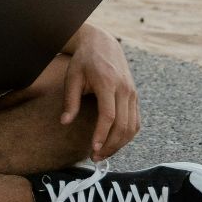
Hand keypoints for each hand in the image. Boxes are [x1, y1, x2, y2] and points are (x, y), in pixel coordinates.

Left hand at [59, 27, 140, 159]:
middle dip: (111, 145)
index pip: (109, 115)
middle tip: (96, 158)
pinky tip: (114, 143)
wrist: (103, 43)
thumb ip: (70, 100)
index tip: (93, 148)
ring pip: (133, 126)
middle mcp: (124, 89)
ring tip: (104, 154)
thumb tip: (64, 122)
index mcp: (107, 83)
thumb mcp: (72, 77)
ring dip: (120, 144)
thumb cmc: (84, 61)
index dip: (102, 134)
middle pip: (123, 125)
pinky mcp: (135, 96)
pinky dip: (127, 136)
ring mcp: (132, 93)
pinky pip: (136, 121)